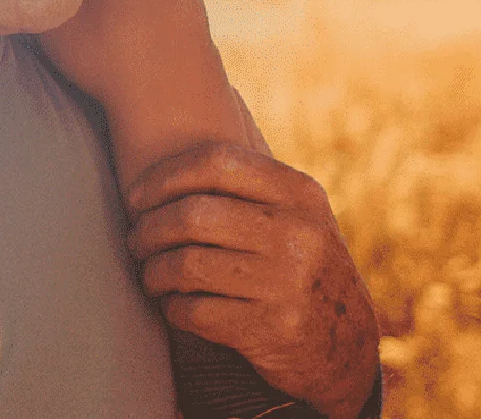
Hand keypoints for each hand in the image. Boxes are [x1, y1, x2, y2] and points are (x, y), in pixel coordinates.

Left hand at [127, 142, 379, 418]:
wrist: (345, 345)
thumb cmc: (297, 264)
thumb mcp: (297, 214)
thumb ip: (250, 182)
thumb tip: (178, 134)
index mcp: (301, 194)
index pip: (216, 162)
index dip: (162, 176)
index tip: (135, 198)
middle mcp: (300, 234)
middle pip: (193, 215)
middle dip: (148, 229)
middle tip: (136, 242)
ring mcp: (288, 283)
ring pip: (186, 264)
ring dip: (153, 271)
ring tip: (150, 274)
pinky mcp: (273, 329)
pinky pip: (193, 310)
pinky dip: (171, 307)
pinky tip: (173, 304)